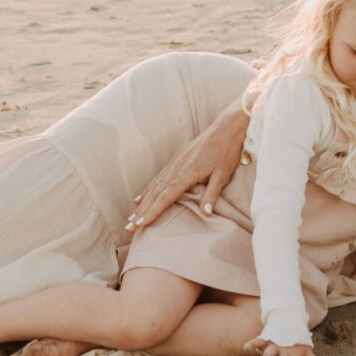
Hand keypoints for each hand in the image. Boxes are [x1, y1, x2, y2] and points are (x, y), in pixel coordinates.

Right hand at [127, 103, 248, 230]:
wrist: (226, 127)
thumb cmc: (227, 151)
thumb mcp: (224, 174)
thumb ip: (212, 193)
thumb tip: (206, 213)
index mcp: (187, 173)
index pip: (165, 197)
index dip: (152, 212)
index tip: (139, 225)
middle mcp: (176, 168)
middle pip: (155, 194)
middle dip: (141, 212)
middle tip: (129, 227)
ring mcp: (175, 162)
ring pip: (154, 186)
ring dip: (142, 203)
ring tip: (131, 217)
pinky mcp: (177, 159)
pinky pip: (158, 177)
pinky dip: (147, 189)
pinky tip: (141, 198)